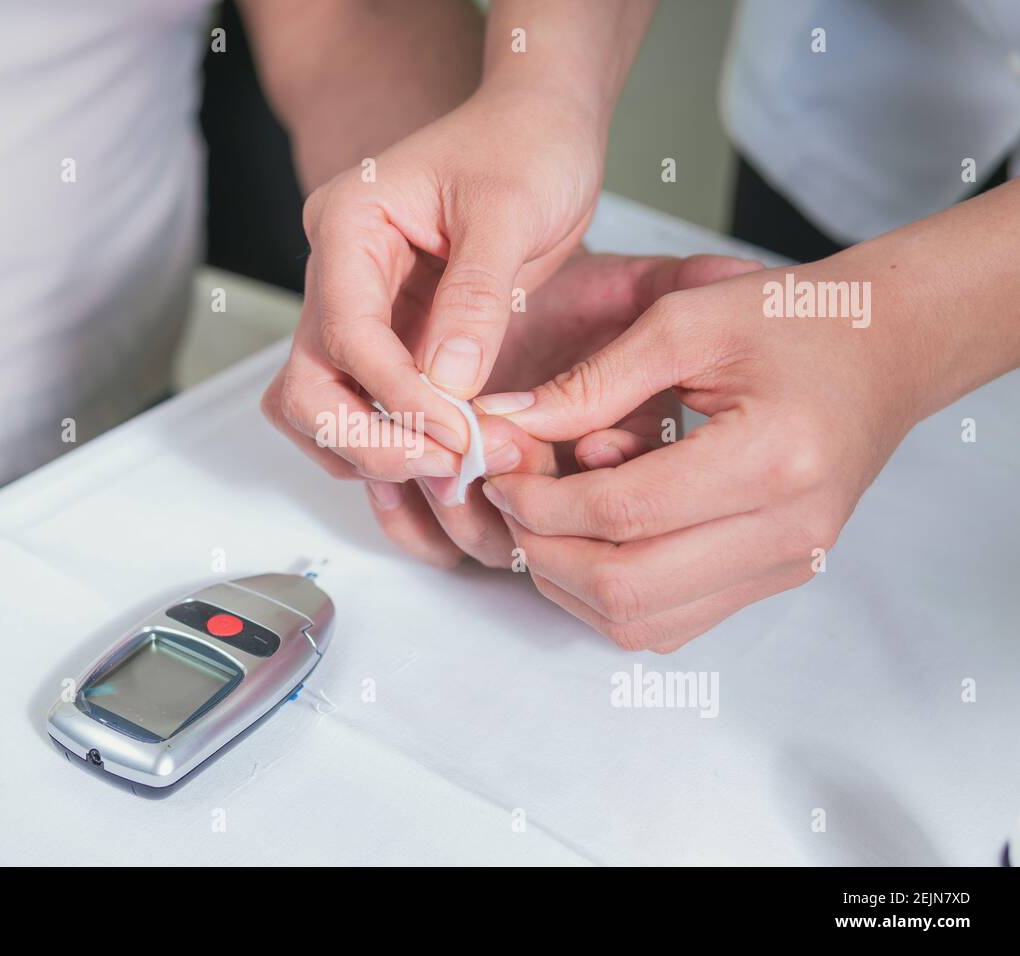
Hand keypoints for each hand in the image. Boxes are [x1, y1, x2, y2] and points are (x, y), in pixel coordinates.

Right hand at [262, 85, 604, 483]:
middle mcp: (338, 272)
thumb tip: (449, 382)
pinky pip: (368, 407)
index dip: (397, 395)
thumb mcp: (510, 209)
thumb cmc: (526, 145)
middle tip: (445, 466)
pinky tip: (448, 458)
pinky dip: (397, 443)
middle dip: (369, 438)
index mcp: (347, 224)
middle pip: (308, 385)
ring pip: (322, 407)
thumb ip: (476, 296)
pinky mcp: (391, 338)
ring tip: (452, 469)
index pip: (345, 333)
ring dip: (375, 452)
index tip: (458, 434)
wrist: (543, 131)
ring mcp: (359, 309)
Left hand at [480, 259, 921, 651]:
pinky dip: (609, 598)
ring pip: (642, 624)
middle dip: (543, 552)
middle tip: (509, 502)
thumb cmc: (791, 321)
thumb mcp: (685, 321)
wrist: (885, 348)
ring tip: (540, 524)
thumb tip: (504, 422)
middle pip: (627, 588)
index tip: (499, 472)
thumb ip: (591, 380)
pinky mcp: (777, 579)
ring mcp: (788, 566)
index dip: (542, 501)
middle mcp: (789, 531)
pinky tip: (585, 544)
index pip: (624, 512)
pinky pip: (672, 624)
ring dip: (568, 585)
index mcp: (774, 457)